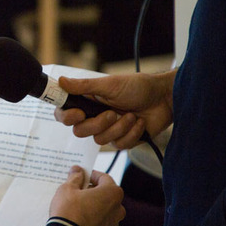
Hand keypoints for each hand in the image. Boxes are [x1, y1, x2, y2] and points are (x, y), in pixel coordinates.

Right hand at [49, 166, 124, 225]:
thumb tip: (77, 170)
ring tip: (76, 202)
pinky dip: (92, 214)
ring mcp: (114, 222)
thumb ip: (75, 177)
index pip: (103, 177)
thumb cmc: (69, 212)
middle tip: (77, 188)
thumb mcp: (68, 188)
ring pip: (104, 206)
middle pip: (105, 192)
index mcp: (113, 193)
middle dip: (92, 189)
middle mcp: (118, 207)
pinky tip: (78, 214)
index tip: (80, 175)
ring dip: (93, 202)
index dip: (90, 174)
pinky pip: (101, 218)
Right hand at [54, 70, 175, 148]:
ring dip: (118, 127)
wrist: (164, 99)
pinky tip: (139, 122)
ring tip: (131, 115)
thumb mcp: (109, 84)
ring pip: (99, 140)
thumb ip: (84, 86)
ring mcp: (109, 130)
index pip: (65, 114)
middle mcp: (95, 116)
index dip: (67, 117)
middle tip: (112, 113)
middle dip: (97, 124)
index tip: (79, 114)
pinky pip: (118, 144)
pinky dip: (131, 132)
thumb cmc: (138, 87)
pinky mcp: (123, 140)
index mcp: (88, 101)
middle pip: (80, 131)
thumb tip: (60, 81)